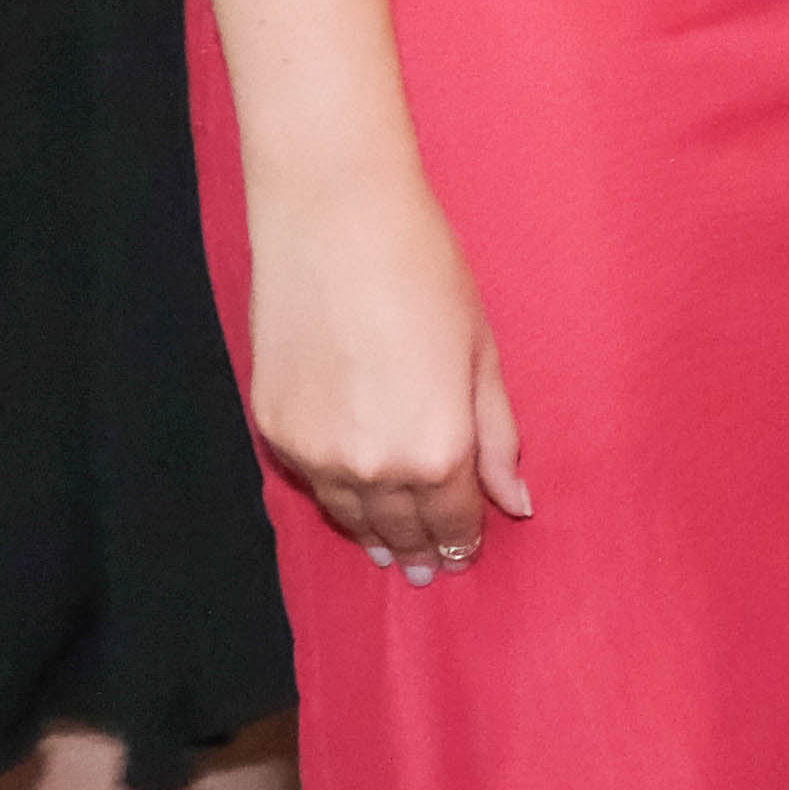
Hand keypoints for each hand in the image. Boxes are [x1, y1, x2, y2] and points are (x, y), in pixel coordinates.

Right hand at [245, 165, 531, 578]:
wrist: (335, 221)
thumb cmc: (424, 273)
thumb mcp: (481, 355)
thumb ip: (497, 438)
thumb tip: (515, 504)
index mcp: (437, 450)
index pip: (452, 522)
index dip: (462, 541)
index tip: (465, 553)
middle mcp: (373, 466)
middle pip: (399, 529)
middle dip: (418, 549)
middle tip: (425, 568)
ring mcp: (315, 451)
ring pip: (348, 515)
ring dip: (371, 534)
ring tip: (385, 549)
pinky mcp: (274, 426)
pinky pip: (308, 480)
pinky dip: (331, 493)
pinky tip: (344, 497)